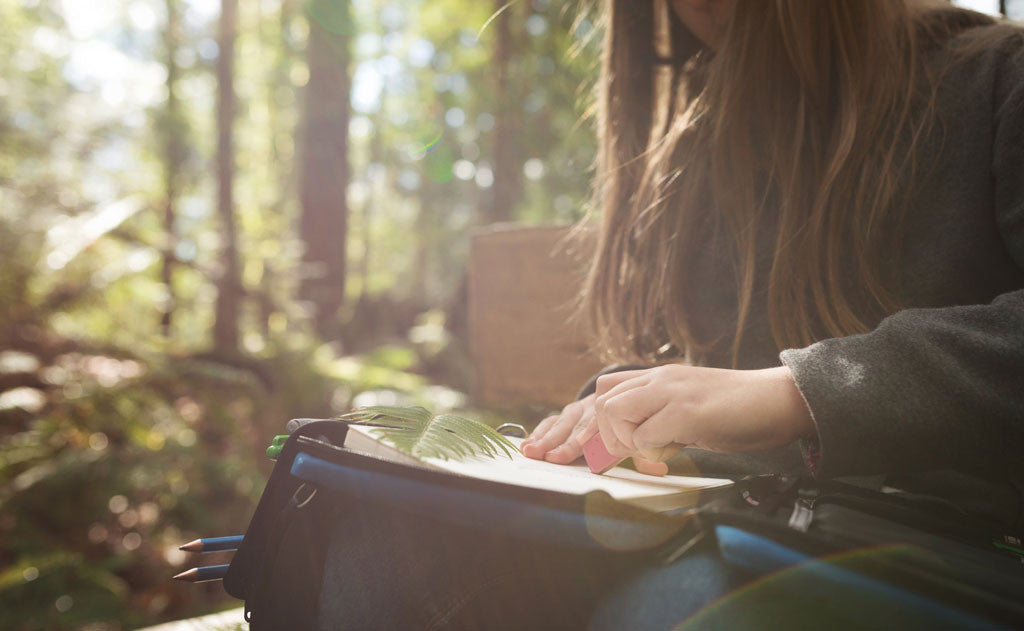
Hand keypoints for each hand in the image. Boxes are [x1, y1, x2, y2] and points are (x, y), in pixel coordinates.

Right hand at [521, 393, 668, 474]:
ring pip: (560, 422)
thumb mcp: (645, 434)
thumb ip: (646, 453)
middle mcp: (593, 408)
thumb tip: (658, 468)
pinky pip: (552, 421)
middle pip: (574, 424)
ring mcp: (580, 409)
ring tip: (529, 450)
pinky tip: (526, 443)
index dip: (582, 440)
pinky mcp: (569, 413)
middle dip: (557, 440)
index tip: (571, 450)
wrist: (634, 392)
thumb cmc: (638, 420)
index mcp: (612, 411)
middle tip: (543, 454)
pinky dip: (540, 432)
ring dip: (544, 437)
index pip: (595, 426)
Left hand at [592, 364, 813, 462]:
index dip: (599, 423)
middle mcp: (661, 378)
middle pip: (601, 400)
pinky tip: (674, 453)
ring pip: (614, 412)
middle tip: (633, 454)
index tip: (609, 449)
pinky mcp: (687, 412)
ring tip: (653, 452)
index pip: (606, 389)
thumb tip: (637, 445)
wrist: (780, 400)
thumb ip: (663, 419)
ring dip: (626, 441)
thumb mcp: (690, 410)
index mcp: (661, 377)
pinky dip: (651, 452)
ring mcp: (672, 392)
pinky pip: (644, 435)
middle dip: (607, 436)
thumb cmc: (740, 411)